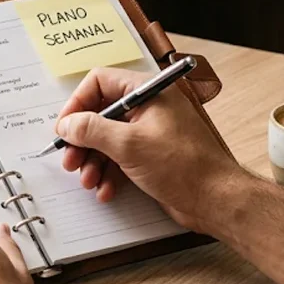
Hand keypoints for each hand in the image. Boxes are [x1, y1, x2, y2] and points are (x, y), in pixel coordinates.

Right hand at [55, 67, 245, 231]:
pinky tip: (105, 190)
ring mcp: (150, 132)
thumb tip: (67, 124)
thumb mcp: (129, 145)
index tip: (65, 127)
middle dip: (82, 140)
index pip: (100, 82)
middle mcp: (149, 107)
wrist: (217, 200)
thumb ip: (92, 130)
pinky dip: (109, 173)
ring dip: (93, 161)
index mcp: (148, 92)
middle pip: (100, 114)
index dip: (78, 103)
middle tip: (71, 160)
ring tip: (88, 180)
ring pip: (107, 139)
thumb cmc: (185, 166)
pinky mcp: (152, 155)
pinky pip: (120, 158)